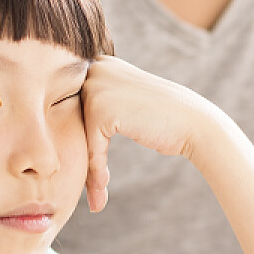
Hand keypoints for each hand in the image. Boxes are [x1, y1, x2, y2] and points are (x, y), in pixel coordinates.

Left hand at [80, 57, 221, 211]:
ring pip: (77, 135)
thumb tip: (59, 126)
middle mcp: (94, 68)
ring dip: (87, 167)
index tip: (86, 169)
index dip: (76, 138)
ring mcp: (96, 85)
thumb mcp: (127, 100)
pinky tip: (103, 188)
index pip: (72, 105)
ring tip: (97, 191)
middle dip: (78, 153)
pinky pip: (89, 146)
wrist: (194, 123)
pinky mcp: (99, 107)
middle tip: (91, 186)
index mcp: (99, 62)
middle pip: (69, 119)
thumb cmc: (163, 119)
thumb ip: (100, 101)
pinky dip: (96, 169)